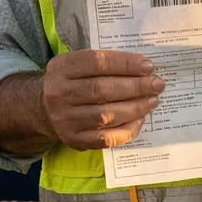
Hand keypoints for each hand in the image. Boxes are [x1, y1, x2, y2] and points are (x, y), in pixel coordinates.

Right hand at [38, 50, 166, 150]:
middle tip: (157, 84)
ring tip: (152, 101)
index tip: (148, 66)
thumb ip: (104, 62)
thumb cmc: (71, 82)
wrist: (43, 109)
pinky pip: (105, 138)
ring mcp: (65, 119)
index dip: (126, 63)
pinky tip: (139, 120)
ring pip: (106, 115)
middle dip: (136, 87)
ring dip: (135, 108)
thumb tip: (143, 67)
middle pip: (103, 89)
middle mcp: (59, 93)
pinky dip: (126, 130)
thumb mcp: (76, 64)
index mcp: (61, 68)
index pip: (97, 62)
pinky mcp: (73, 140)